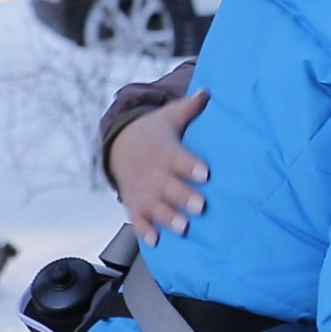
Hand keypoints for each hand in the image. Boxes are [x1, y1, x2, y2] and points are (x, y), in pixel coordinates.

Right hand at [111, 90, 210, 245]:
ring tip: (183, 228)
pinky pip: (137, 220)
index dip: (192, 166)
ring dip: (169, 218)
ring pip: (156, 207)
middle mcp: (154, 174)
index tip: (206, 173)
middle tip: (201, 206)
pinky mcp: (134, 205)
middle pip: (170, 187)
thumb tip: (209, 90)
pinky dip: (144, 231)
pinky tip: (155, 241)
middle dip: (185, 197)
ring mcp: (143, 191)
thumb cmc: (154, 132)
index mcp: (166, 152)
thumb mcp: (169, 117)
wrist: (120, 146)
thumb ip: (190, 107)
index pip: (180, 159)